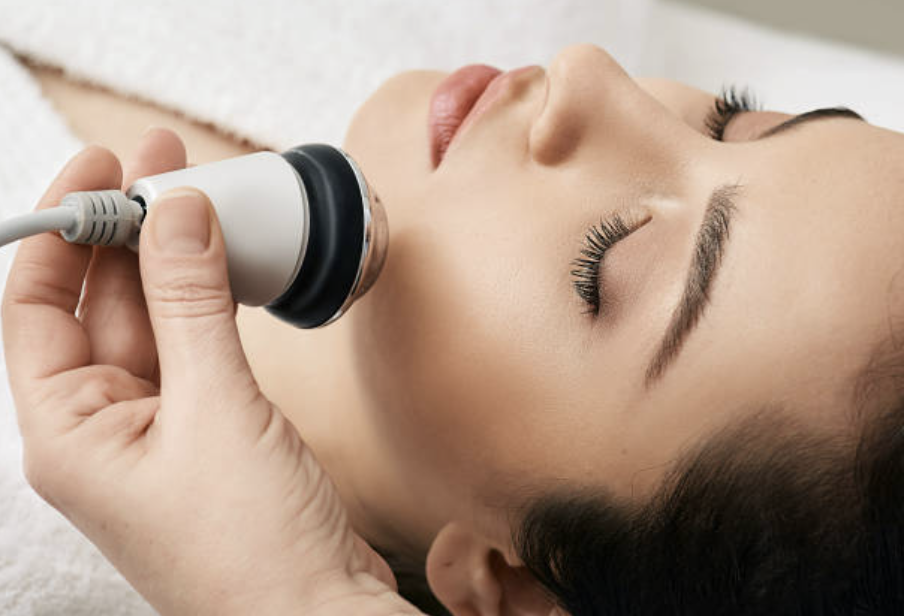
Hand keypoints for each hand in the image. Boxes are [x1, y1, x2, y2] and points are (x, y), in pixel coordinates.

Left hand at [2, 129, 415, 614]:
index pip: (35, 305)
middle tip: (160, 166)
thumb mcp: (217, 410)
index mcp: (69, 433)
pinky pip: (196, 348)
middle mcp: (104, 429)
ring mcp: (159, 430)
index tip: (102, 170)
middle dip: (125, 231)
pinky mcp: (209, 430)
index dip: (63, 228)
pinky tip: (225, 266)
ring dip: (172, 262)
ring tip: (197, 197)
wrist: (317, 615)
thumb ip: (192, 305)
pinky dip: (209, 303)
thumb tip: (176, 214)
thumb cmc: (252, 551)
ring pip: (153, 322)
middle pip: (98, 305)